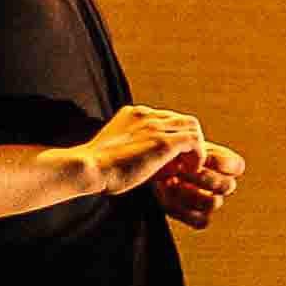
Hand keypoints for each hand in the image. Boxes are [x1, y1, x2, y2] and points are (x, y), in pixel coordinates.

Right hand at [63, 104, 202, 195]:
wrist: (87, 168)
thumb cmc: (97, 168)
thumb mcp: (115, 150)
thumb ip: (132, 148)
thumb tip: (146, 162)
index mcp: (132, 114)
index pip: (164, 118)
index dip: (172, 138)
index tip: (170, 160)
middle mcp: (145, 115)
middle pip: (181, 119)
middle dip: (187, 140)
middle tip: (184, 163)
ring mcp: (155, 126)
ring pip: (192, 126)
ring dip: (195, 147)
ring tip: (188, 168)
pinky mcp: (163, 141)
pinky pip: (195, 141)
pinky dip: (197, 156)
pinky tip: (189, 171)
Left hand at [152, 142, 242, 230]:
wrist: (141, 167)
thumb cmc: (162, 153)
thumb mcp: (178, 144)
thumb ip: (194, 145)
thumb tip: (200, 154)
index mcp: (221, 164)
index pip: (236, 167)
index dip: (221, 163)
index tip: (200, 157)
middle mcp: (216, 184)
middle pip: (227, 186)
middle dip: (204, 177)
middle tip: (183, 170)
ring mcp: (206, 201)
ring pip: (214, 203)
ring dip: (192, 193)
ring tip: (172, 182)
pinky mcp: (194, 216)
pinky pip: (202, 221)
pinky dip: (185, 211)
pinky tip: (168, 197)